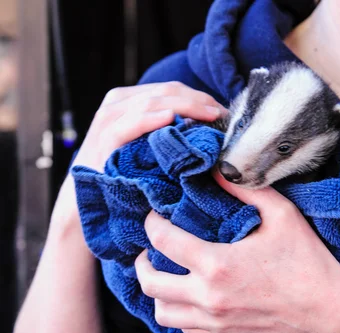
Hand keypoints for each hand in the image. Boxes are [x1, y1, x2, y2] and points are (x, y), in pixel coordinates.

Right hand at [53, 82, 225, 225]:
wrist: (88, 207)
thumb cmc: (123, 182)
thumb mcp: (147, 154)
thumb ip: (167, 138)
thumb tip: (209, 132)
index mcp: (129, 103)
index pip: (171, 90)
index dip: (199, 98)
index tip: (223, 114)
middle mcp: (117, 105)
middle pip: (165, 91)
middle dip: (198, 100)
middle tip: (223, 115)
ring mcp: (108, 121)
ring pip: (151, 101)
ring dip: (184, 106)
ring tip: (210, 115)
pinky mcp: (102, 141)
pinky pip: (130, 124)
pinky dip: (150, 119)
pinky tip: (170, 119)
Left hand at [135, 172, 339, 332]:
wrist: (328, 312)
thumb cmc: (308, 262)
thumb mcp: (281, 214)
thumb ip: (244, 188)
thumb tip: (216, 169)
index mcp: (217, 265)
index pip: (162, 241)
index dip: (151, 223)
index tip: (155, 215)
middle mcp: (209, 298)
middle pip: (149, 283)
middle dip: (141, 262)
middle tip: (148, 250)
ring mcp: (215, 323)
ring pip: (161, 313)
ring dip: (157, 292)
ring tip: (165, 275)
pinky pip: (183, 329)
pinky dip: (178, 312)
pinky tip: (188, 297)